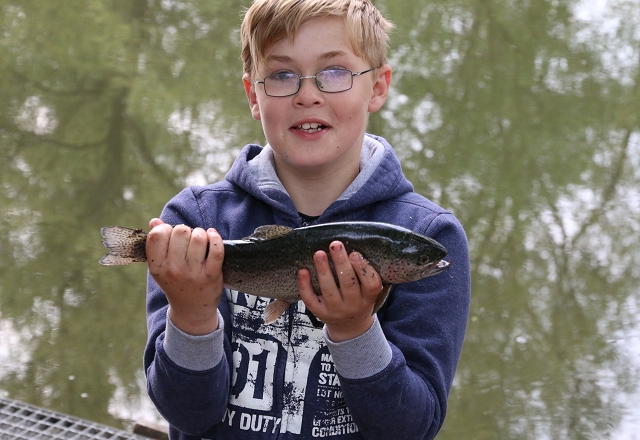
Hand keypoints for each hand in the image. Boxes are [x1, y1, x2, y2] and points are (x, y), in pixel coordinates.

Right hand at [146, 218, 224, 335]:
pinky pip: (216, 250)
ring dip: (201, 234)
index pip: (157, 235)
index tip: (171, 235)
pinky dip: (216, 238)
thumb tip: (154, 221)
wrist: (191, 309)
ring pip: (199, 237)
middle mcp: (173, 270)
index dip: (166, 229)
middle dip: (186, 230)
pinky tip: (213, 236)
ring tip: (201, 241)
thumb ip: (157, 243)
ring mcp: (193, 273)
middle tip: (188, 240)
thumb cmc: (175, 282)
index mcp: (157, 266)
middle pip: (180, 232)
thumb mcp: (161, 266)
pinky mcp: (211, 276)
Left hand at [298, 241, 382, 341]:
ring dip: (323, 271)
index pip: (371, 284)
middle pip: (348, 284)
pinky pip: (310, 300)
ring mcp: (335, 311)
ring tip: (319, 254)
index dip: (363, 268)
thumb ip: (364, 271)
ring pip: (329, 291)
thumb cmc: (359, 298)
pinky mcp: (320, 313)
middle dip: (341, 263)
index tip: (355, 253)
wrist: (350, 325)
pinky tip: (303, 271)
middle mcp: (353, 305)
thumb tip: (353, 243)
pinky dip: (305, 285)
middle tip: (335, 245)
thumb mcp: (368, 288)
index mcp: (368, 297)